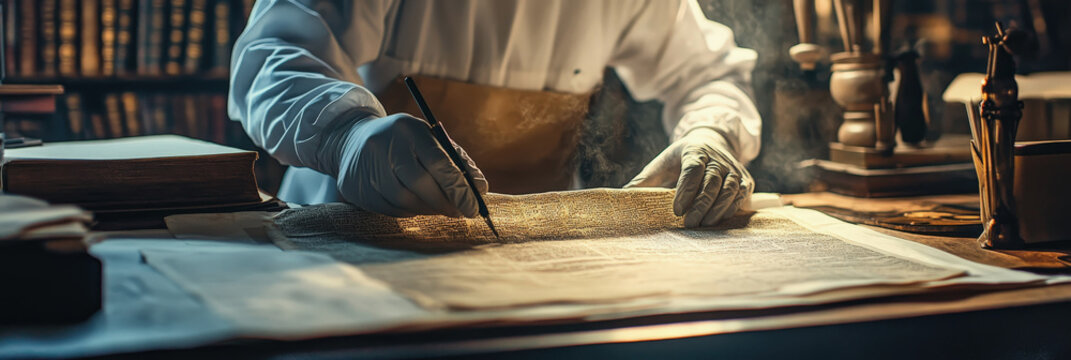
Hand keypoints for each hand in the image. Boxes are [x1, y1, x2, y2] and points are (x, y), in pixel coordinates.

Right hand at [328, 113, 487, 216]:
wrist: (351, 140)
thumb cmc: (403, 142)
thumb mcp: (428, 139)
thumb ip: (456, 161)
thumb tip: (480, 188)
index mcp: (408, 129)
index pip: (438, 162)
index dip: (459, 189)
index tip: (474, 207)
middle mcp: (384, 146)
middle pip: (420, 184)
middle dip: (445, 203)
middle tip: (461, 212)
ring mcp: (367, 167)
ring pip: (404, 201)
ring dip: (428, 210)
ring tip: (440, 208)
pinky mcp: (356, 188)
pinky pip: (390, 209)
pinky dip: (409, 212)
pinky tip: (416, 205)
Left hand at [625, 128, 752, 226]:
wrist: (711, 143)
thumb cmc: (679, 160)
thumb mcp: (660, 165)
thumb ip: (643, 181)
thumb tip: (621, 196)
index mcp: (695, 151)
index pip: (692, 169)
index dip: (685, 190)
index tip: (676, 210)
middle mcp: (718, 158)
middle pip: (712, 182)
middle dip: (700, 204)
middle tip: (688, 224)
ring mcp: (734, 168)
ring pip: (730, 189)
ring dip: (717, 209)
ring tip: (703, 226)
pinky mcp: (746, 179)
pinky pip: (741, 195)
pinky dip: (731, 209)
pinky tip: (719, 221)